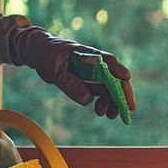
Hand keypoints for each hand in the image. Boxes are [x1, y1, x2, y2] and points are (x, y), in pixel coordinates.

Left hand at [11, 27, 136, 118]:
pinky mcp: (90, 81)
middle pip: (114, 77)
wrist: (40, 52)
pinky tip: (101, 111)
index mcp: (88, 54)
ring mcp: (94, 72)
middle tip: (126, 110)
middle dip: (122, 93)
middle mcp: (96, 63)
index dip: (118, 69)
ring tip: (109, 115)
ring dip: (113, 101)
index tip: (127, 78)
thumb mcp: (55, 70)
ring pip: (110, 87)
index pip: (108, 60)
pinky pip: (101, 92)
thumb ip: (70, 84)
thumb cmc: (48, 56)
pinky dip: (104, 102)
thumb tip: (87, 99)